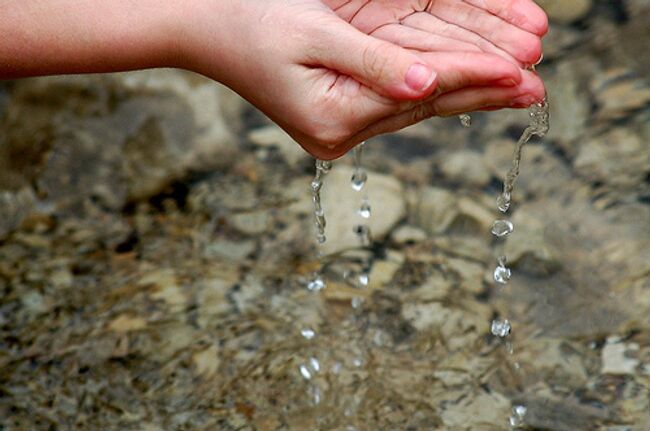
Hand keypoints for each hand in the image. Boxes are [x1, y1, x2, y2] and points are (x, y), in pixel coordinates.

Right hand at [181, 0, 544, 159]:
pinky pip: (402, 100)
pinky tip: (467, 84)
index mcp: (332, 118)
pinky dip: (439, 88)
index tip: (520, 69)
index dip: (470, 77)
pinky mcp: (341, 115)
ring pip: (420, 106)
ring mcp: (342, 127)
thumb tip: (426, 87)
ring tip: (517, 87)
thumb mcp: (312, 36)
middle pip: (426, 109)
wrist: (207, 31)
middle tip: (537, 89)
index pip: (418, 96)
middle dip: (482, 93)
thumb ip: (373, 64)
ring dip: (469, 92)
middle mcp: (340, 133)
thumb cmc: (253, 24)